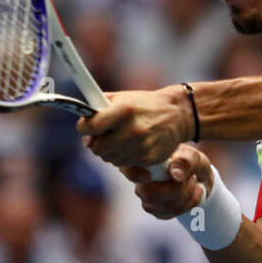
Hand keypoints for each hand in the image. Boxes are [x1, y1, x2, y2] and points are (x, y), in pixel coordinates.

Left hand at [76, 86, 191, 168]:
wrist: (177, 115)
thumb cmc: (145, 105)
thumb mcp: (122, 97)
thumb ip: (99, 108)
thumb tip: (84, 131)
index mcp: (124, 109)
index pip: (91, 126)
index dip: (85, 128)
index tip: (87, 127)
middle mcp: (132, 129)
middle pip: (97, 148)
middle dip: (97, 143)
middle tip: (105, 136)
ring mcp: (141, 146)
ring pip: (110, 159)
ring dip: (111, 152)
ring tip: (122, 140)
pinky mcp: (149, 159)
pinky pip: (125, 165)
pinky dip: (125, 158)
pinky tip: (134, 146)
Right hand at [121, 144, 214, 219]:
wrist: (200, 178)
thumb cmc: (191, 163)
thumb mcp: (193, 157)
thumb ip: (185, 162)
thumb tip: (174, 174)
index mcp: (143, 162)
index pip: (128, 169)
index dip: (135, 174)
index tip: (150, 176)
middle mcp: (140, 181)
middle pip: (148, 194)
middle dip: (176, 189)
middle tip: (191, 177)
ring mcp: (147, 198)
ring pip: (164, 205)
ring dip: (186, 194)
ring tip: (193, 180)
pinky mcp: (157, 211)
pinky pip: (172, 212)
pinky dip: (190, 202)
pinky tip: (195, 191)